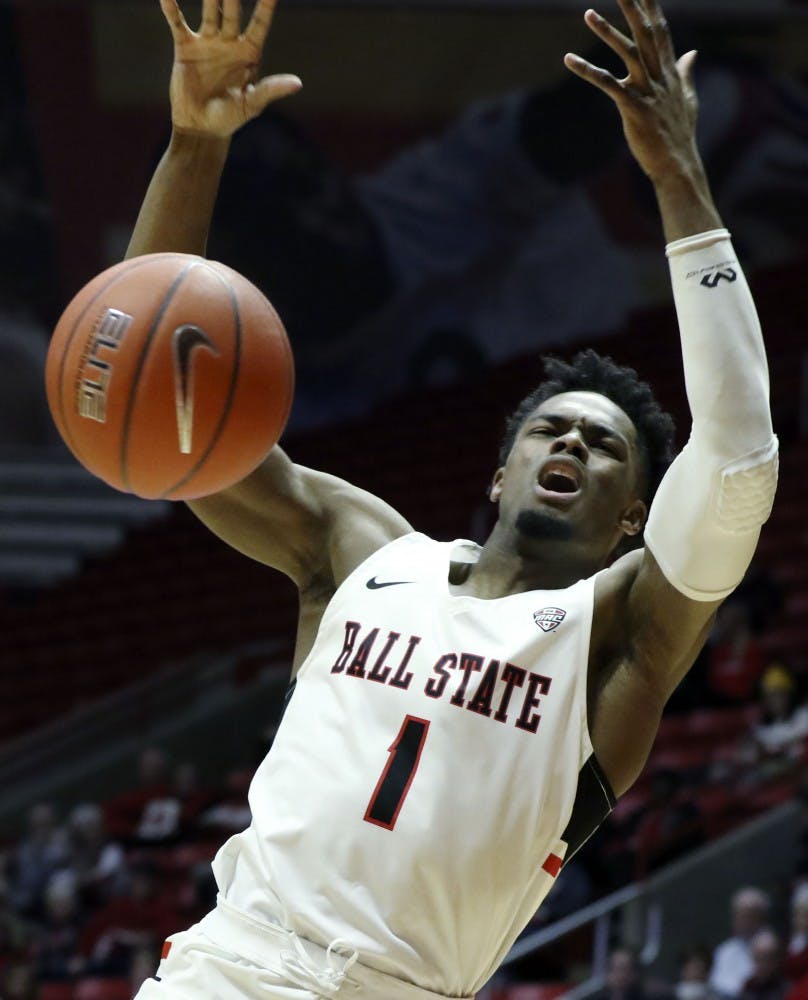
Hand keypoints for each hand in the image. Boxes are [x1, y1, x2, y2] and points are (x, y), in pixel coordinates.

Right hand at [160, 0, 301, 137]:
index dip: (266, 6)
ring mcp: (207, 43)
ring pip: (209, 12)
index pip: (259, 24)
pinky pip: (178, 24)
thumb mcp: (251, 105)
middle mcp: (229, 43)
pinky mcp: (186, 48)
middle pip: (232, 12)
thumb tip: (297, 83)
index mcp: (249, 54)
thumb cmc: (230, 119)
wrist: (201, 128)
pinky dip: (171, 9)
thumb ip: (271, 90)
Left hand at [564, 0, 699, 183]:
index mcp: (670, 72)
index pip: (661, 32)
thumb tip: (692, 54)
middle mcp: (660, 75)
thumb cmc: (679, 134)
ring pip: (627, 52)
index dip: (652, 8)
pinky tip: (569, 59)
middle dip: (634, 7)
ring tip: (587, 12)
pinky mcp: (633, 107)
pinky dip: (587, 70)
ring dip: (606, 31)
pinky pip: (606, 84)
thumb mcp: (687, 98)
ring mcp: (647, 90)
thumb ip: (686, 73)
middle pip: (646, 33)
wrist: (677, 164)